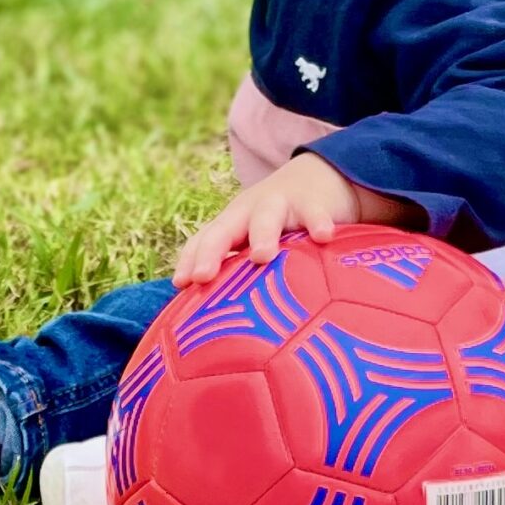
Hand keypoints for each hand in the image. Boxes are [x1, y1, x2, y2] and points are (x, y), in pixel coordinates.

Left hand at [173, 154, 406, 285]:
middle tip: (203, 276)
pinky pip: (314, 212)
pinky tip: (323, 237)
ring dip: (261, 235)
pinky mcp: (312, 202)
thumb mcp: (256, 241)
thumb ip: (243, 274)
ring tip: (261, 256)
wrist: (320, 177)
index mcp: (231, 225)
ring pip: (265, 217)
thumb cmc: (282, 225)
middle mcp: (247, 213)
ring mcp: (279, 204)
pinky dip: (317, 222)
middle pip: (223, 230)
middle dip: (211, 252)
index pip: (203, 241)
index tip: (181, 285)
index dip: (190, 260)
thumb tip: (226, 327)